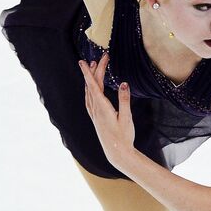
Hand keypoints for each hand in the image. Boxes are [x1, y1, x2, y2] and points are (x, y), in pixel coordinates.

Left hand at [78, 52, 134, 168]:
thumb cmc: (124, 137)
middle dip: (96, 70)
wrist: (117, 153)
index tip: (83, 61)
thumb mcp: (127, 118)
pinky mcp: (96, 118)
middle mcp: (95, 110)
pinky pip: (89, 99)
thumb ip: (125, 100)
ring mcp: (94, 114)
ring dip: (91, 78)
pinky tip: (91, 87)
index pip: (93, 86)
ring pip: (89, 91)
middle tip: (103, 57)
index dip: (88, 72)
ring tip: (93, 66)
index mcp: (102, 108)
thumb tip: (123, 83)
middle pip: (92, 85)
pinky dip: (89, 88)